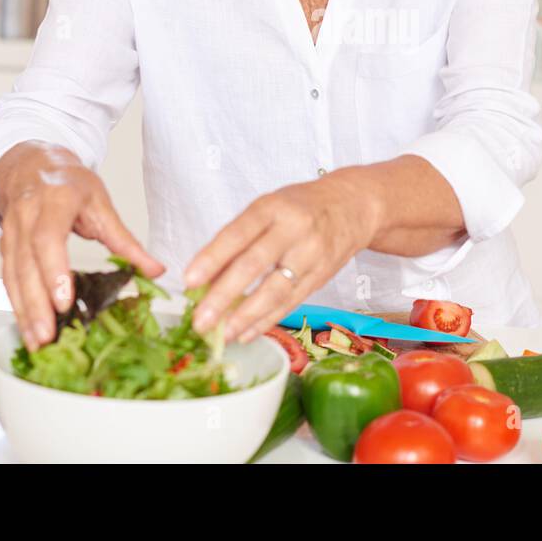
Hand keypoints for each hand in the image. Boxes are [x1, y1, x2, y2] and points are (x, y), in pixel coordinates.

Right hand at [0, 141, 162, 350]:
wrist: (30, 164)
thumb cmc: (68, 183)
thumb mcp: (101, 203)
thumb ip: (125, 240)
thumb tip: (155, 270)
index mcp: (54, 200)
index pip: (48, 238)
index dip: (54, 270)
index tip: (64, 300)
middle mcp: (26, 216)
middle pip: (26, 264)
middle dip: (36, 303)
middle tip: (48, 335)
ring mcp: (10, 232)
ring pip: (12, 276)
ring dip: (23, 311)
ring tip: (37, 341)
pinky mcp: (4, 247)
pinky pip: (8, 279)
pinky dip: (16, 306)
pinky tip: (27, 328)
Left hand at [183, 170, 383, 342]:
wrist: (352, 207)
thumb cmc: (300, 207)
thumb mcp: (267, 209)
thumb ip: (237, 239)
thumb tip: (204, 278)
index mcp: (273, 207)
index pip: (238, 233)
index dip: (212, 258)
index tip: (189, 280)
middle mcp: (294, 230)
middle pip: (255, 265)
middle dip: (224, 295)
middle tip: (201, 319)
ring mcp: (311, 255)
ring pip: (275, 291)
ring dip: (245, 316)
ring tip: (222, 334)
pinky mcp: (321, 277)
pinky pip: (290, 303)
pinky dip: (266, 321)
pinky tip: (245, 333)